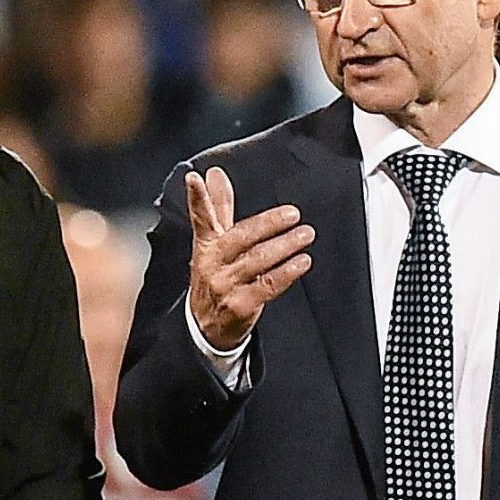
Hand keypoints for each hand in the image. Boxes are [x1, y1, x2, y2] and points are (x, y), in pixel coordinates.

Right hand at [185, 167, 313, 351]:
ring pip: (257, 260)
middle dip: (267, 224)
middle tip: (293, 213)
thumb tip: (215, 173)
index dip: (197, 198)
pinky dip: (287, 272)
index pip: (201, 218)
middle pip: (240, 238)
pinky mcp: (240, 305)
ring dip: (284, 246)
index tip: (194, 178)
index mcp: (205, 245)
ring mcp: (225, 285)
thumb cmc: (214, 276)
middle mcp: (212, 264)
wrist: (206, 326)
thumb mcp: (211, 243)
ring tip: (305, 235)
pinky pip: (268, 285)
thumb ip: (218, 207)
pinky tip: (302, 262)